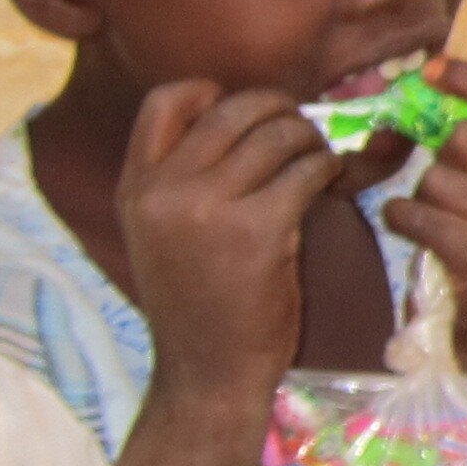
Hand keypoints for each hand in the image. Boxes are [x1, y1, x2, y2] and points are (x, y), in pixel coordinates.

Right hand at [116, 82, 344, 404]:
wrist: (208, 373)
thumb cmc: (198, 305)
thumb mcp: (161, 234)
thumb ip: (182, 180)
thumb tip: (248, 119)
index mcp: (136, 186)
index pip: (166, 100)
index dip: (212, 92)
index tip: (245, 113)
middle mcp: (164, 190)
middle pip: (234, 108)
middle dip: (279, 110)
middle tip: (299, 131)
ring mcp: (208, 209)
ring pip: (278, 134)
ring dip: (310, 140)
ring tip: (318, 160)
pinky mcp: (258, 231)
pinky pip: (307, 170)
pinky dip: (328, 168)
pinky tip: (330, 182)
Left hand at [383, 58, 466, 340]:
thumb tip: (418, 91)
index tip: (430, 68)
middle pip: (462, 139)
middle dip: (438, 160)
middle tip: (449, 193)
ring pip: (434, 179)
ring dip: (421, 198)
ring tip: (442, 224)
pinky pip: (415, 214)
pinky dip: (402, 221)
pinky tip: (419, 237)